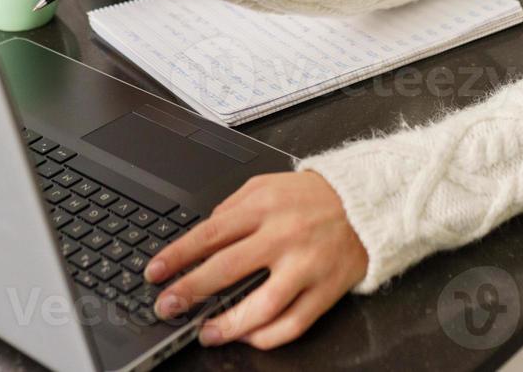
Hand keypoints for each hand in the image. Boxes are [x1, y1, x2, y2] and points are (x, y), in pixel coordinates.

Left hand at [143, 170, 366, 349]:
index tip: (155, 273)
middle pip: (227, 269)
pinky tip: (247, 336)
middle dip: (190, 291)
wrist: (367, 201)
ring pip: (261, 305)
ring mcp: (305, 265)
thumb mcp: (267, 185)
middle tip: (167, 306)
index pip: (209, 234)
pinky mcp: (325, 289)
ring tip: (206, 333)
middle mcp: (282, 236)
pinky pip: (293, 322)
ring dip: (228, 325)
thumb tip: (202, 235)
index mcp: (263, 207)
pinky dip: (266, 335)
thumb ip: (233, 206)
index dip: (177, 256)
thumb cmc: (313, 196)